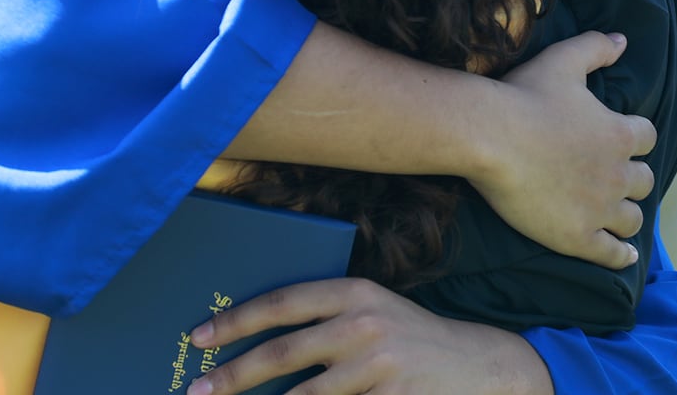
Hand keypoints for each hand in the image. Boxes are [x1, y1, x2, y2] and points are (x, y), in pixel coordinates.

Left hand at [185, 277, 550, 394]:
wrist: (478, 365)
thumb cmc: (411, 337)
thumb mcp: (373, 310)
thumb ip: (326, 317)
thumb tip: (259, 339)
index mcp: (356, 291)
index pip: (283, 302)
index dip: (236, 320)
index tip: (198, 336)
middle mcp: (365, 324)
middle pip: (282, 352)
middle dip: (233, 374)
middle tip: (197, 390)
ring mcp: (378, 365)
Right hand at [479, 31, 656, 268]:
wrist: (489, 136)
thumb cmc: (524, 95)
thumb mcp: (564, 59)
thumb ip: (597, 47)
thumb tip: (623, 40)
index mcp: (620, 133)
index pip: (646, 138)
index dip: (634, 137)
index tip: (622, 140)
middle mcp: (618, 173)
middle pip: (643, 181)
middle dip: (631, 178)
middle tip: (615, 179)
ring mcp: (599, 208)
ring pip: (632, 219)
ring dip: (627, 215)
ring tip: (618, 217)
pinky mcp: (578, 237)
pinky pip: (612, 254)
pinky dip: (622, 255)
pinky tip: (624, 255)